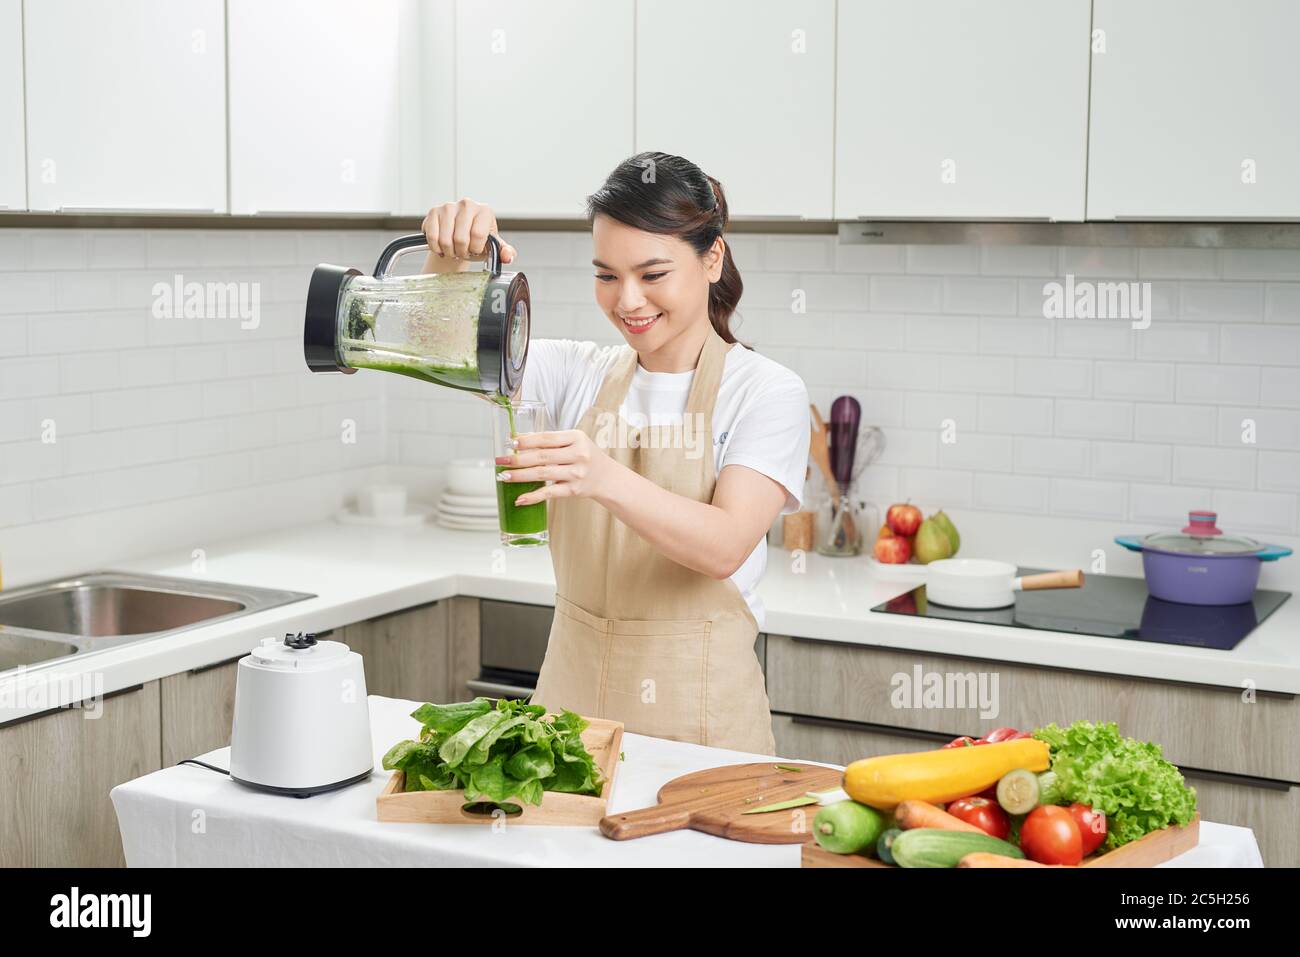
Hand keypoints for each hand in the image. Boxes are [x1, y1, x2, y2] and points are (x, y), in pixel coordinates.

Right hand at [420, 198, 516, 271]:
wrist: (459, 235)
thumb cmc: (478, 240)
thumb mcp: (493, 247)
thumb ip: (505, 252)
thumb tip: (508, 257)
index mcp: (484, 211)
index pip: (478, 234)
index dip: (475, 249)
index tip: (474, 251)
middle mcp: (467, 204)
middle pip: (461, 238)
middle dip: (461, 252)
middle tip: (462, 252)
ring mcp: (449, 206)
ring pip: (445, 240)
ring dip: (449, 251)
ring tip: (453, 250)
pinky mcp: (434, 211)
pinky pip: (432, 237)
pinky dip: (436, 248)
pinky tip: (442, 247)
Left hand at [495, 430, 616, 505]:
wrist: (607, 477)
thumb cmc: (585, 456)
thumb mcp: (572, 442)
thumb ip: (549, 440)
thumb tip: (519, 438)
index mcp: (576, 438)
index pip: (547, 438)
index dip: (527, 440)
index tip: (510, 442)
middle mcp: (578, 454)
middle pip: (542, 456)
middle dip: (518, 459)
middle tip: (500, 461)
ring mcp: (576, 473)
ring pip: (542, 474)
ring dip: (520, 476)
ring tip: (504, 476)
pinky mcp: (574, 490)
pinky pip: (549, 493)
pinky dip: (533, 496)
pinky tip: (520, 498)